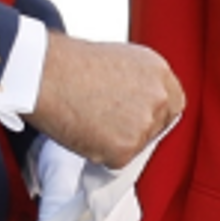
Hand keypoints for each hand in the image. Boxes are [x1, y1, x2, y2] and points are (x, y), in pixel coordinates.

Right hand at [31, 33, 182, 168]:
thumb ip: (138, 82)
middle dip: (135, 129)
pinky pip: (116, 160)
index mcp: (158, 71)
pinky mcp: (126, 149)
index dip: (153, 112)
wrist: (47, 74)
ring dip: (116, 140)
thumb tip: (137, 102)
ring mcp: (144, 125)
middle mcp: (159, 97)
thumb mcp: (119, 60)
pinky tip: (84, 130)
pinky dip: (100, 153)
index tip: (135, 115)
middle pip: (157, 126)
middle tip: (107, 122)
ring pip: (136, 145)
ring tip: (89, 119)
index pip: (171, 103)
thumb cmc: (71, 63)